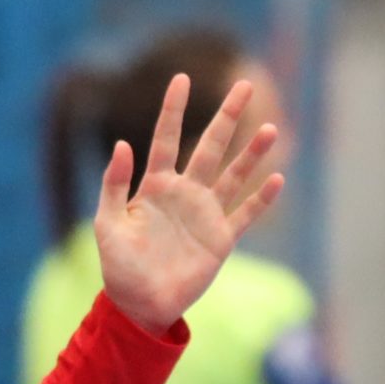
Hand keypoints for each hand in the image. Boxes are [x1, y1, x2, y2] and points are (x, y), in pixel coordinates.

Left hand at [93, 74, 284, 334]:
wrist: (140, 305)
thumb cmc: (118, 266)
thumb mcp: (108, 223)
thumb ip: (115, 184)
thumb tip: (122, 144)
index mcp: (155, 185)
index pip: (165, 137)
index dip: (173, 109)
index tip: (181, 78)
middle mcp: (185, 193)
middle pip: (210, 146)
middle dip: (227, 116)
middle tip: (244, 85)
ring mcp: (205, 214)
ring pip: (233, 174)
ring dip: (251, 153)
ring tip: (270, 127)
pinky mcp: (221, 239)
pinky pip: (245, 214)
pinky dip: (260, 198)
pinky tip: (276, 178)